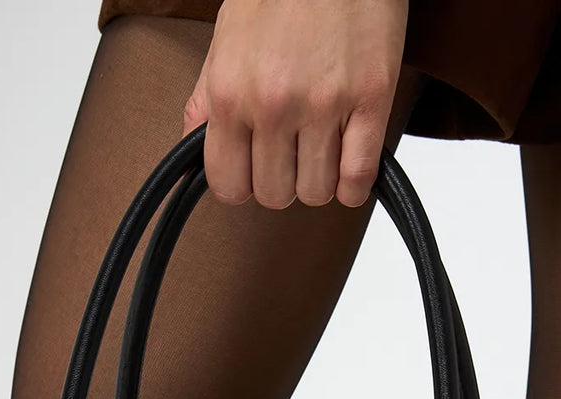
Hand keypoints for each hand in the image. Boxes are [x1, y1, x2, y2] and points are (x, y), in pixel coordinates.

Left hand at [183, 0, 408, 208]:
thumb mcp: (226, 41)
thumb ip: (206, 104)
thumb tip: (189, 158)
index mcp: (232, 93)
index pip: (229, 186)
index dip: (243, 184)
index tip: (255, 168)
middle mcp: (274, 104)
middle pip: (275, 194)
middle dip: (282, 180)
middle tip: (292, 150)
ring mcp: (325, 104)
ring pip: (316, 192)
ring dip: (320, 178)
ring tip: (322, 146)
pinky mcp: (371, 98)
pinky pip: (358, 178)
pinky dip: (354, 183)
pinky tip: (350, 162)